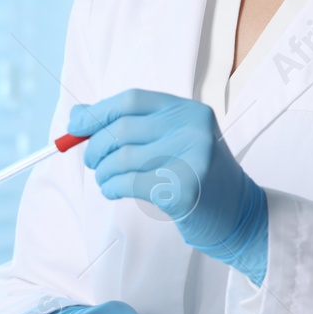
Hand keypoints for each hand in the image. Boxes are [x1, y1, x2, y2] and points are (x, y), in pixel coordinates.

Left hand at [69, 89, 268, 283]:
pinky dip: (112, 188)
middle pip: (122, 129)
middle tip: (93, 162)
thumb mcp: (169, 141)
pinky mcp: (183, 190)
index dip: (98, 112)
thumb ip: (129, 125)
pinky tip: (114, 191)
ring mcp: (192, 159)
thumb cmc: (195, 174)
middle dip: (96, 148)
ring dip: (103, 172)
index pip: (132, 100)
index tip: (75, 126)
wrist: (237, 213)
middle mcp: (193, 129)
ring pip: (121, 158)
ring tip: (106, 180)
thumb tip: (78, 114)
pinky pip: (128, 183)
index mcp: (189, 111)